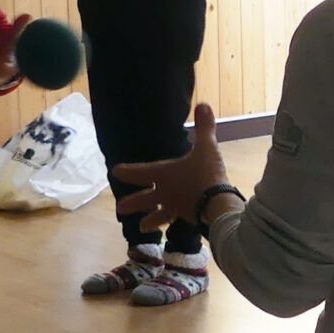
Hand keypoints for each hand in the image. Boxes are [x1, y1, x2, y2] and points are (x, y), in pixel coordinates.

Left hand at [111, 103, 228, 228]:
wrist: (218, 204)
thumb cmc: (207, 175)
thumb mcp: (207, 148)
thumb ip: (205, 128)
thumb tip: (202, 104)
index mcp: (164, 175)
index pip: (140, 173)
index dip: (128, 171)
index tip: (115, 171)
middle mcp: (165, 193)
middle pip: (144, 199)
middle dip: (132, 203)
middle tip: (119, 208)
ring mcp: (176, 207)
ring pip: (158, 215)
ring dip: (149, 220)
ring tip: (141, 227)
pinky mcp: (188, 218)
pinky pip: (176, 219)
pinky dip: (171, 222)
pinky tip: (172, 223)